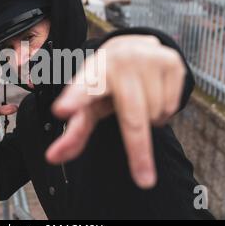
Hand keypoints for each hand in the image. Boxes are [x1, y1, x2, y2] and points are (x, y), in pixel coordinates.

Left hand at [47, 35, 186, 188]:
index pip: (82, 89)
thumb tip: (52, 158)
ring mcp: (147, 59)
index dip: (74, 100)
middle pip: (132, 119)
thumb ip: (74, 131)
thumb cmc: (105, 83)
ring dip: (150, 120)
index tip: (62, 110)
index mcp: (92, 73)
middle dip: (138, 153)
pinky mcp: (171, 61)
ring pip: (155, 115)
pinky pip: (172, 107)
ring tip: (139, 101)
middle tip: (144, 181)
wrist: (132, 45)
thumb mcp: (89, 102)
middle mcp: (119, 62)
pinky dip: (164, 111)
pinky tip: (155, 93)